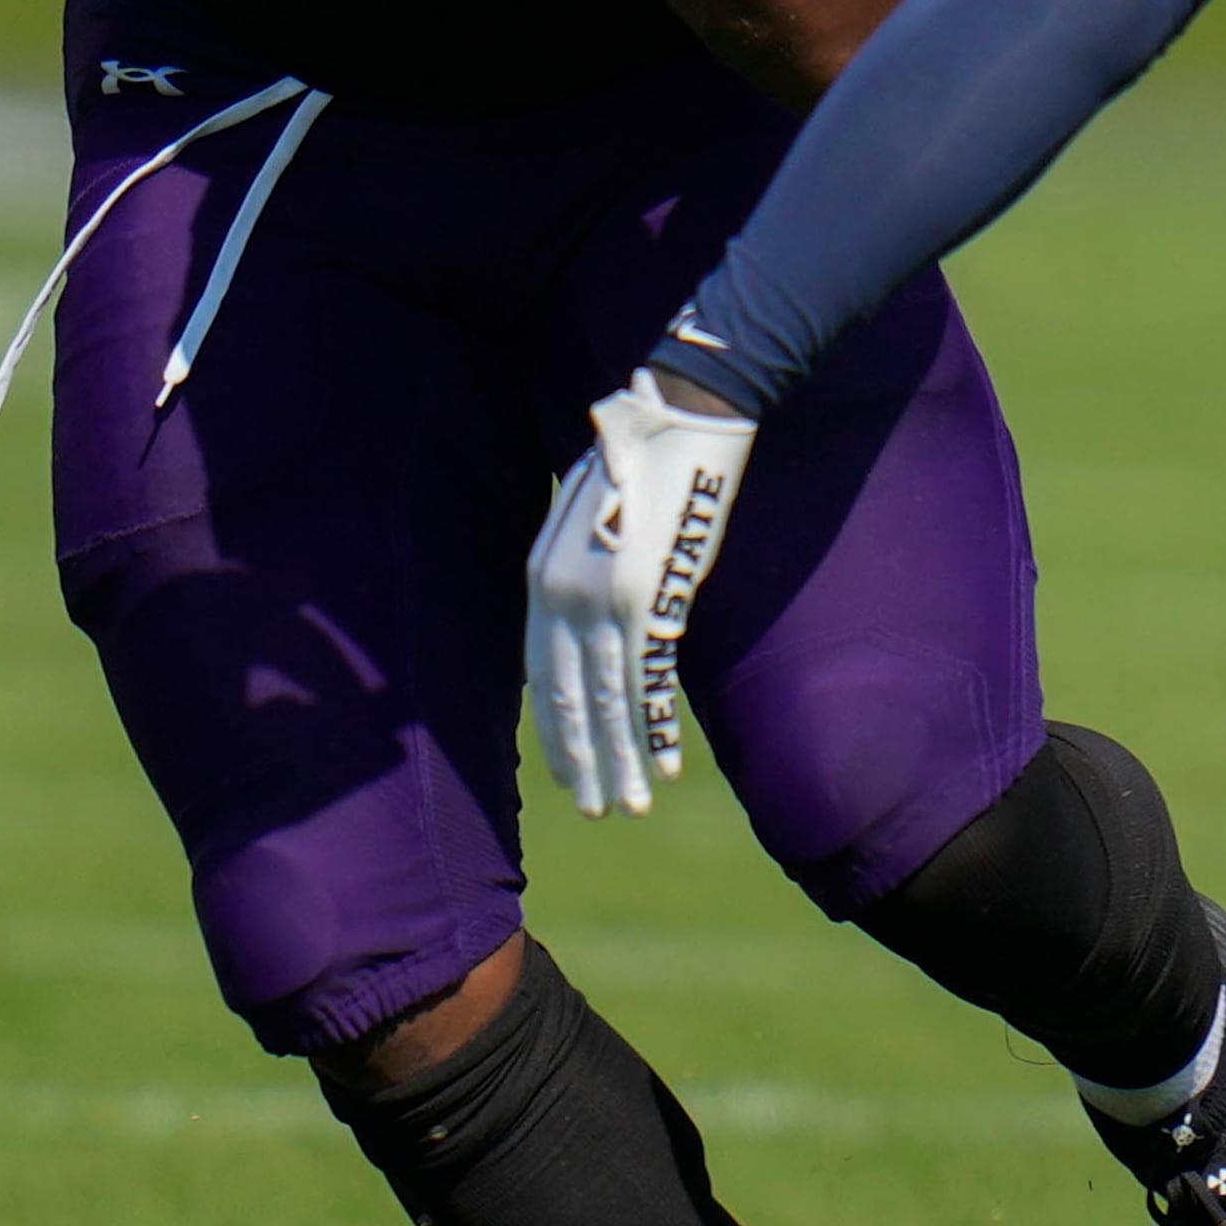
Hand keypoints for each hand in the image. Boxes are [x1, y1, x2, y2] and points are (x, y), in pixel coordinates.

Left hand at [524, 364, 759, 818]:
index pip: (538, 673)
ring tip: (628, 805)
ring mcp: (605, 597)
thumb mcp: (593, 516)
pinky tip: (664, 767)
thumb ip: (584, 570)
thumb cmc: (646, 458)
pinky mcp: (651, 595)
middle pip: (567, 697)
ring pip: (606, 699)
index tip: (566, 772)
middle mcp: (562, 592)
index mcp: (542, 573)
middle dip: (582, 760)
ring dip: (620, 760)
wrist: (687, 415)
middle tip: (595, 809)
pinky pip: (649, 679)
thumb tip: (593, 620)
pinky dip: (655, 728)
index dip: (554, 729)